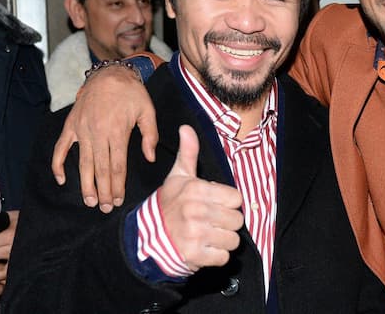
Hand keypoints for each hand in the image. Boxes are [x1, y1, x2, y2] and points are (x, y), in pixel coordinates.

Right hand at [51, 65, 157, 212]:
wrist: (109, 73)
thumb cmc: (131, 92)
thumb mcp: (147, 110)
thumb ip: (150, 135)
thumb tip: (149, 158)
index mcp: (117, 131)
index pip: (117, 166)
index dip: (118, 185)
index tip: (120, 200)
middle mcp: (97, 133)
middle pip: (100, 169)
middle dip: (104, 191)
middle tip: (106, 208)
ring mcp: (81, 130)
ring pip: (82, 163)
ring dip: (85, 184)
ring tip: (90, 201)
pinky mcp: (71, 126)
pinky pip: (61, 148)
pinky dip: (58, 164)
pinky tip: (61, 180)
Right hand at [159, 125, 243, 271]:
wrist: (147, 236)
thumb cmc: (169, 204)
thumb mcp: (178, 177)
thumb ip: (188, 153)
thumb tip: (186, 128)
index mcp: (196, 190)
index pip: (236, 199)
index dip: (228, 203)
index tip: (215, 204)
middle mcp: (196, 211)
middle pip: (237, 220)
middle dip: (227, 222)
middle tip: (212, 222)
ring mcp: (195, 234)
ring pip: (233, 240)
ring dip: (224, 240)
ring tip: (209, 235)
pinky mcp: (195, 255)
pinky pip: (223, 257)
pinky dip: (217, 256)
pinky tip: (205, 248)